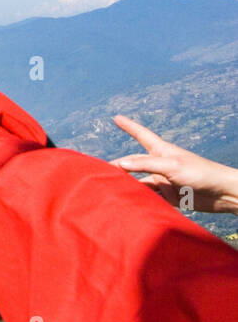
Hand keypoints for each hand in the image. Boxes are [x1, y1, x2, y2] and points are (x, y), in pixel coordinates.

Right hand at [110, 116, 237, 213]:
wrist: (223, 194)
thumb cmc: (201, 173)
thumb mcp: (172, 166)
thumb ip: (145, 165)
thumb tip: (120, 165)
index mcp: (162, 151)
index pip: (141, 135)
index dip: (129, 126)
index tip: (117, 118)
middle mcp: (160, 164)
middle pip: (133, 163)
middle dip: (117, 166)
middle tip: (98, 172)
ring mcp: (163, 180)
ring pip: (138, 182)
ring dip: (126, 185)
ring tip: (109, 189)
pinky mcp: (168, 196)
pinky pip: (148, 197)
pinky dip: (138, 199)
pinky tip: (127, 203)